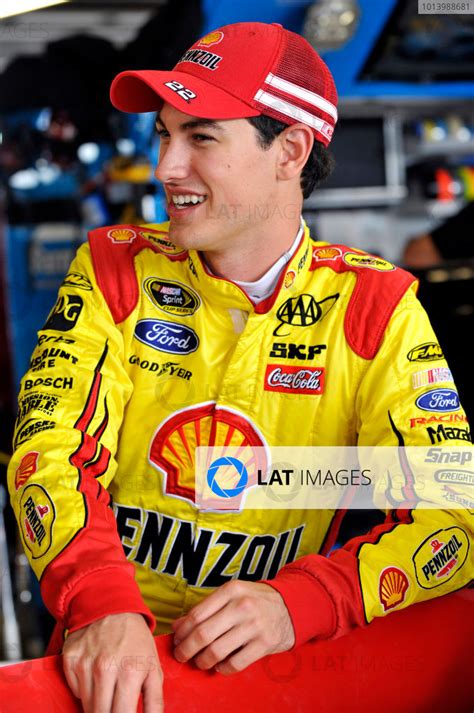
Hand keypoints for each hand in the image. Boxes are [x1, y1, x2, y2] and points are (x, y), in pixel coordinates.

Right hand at [62, 612, 162, 712]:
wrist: (111, 606)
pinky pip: (75, 690)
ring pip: (87, 706)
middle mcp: (105, 669)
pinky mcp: (70, 659)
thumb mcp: (153, 666)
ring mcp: (85, 664)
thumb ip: (155, 700)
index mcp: (130, 672)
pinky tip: (94, 676)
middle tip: (116, 706)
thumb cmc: (135, 639)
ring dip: (97, 705)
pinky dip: (84, 691)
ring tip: (108, 690)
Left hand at [171, 580, 294, 674]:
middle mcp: (242, 606)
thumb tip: (177, 626)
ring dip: (202, 661)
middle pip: (203, 634)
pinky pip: (235, 664)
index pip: (197, 614)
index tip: (176, 640)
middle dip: (186, 649)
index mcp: (231, 590)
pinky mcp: (264, 644)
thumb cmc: (255, 601)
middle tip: (181, 656)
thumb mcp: (232, 595)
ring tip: (200, 662)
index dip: (182, 631)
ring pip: (217, 651)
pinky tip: (219, 666)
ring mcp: (254, 626)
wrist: (291, 606)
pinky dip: (222, 669)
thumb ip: (206, 608)